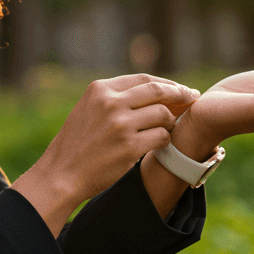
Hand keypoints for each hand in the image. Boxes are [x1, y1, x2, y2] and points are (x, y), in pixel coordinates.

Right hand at [11, 74, 198, 233]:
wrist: (61, 174)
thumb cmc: (76, 144)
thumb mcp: (88, 109)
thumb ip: (114, 98)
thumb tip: (153, 91)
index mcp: (100, 89)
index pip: (143, 79)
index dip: (166, 84)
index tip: (180, 89)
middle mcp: (110, 103)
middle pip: (158, 92)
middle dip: (181, 94)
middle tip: (193, 98)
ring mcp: (121, 125)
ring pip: (163, 115)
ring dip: (171, 121)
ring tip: (169, 128)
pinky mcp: (130, 147)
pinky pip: (162, 137)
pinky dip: (166, 140)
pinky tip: (162, 144)